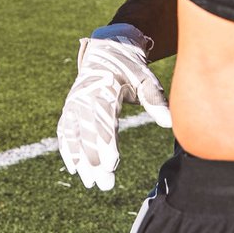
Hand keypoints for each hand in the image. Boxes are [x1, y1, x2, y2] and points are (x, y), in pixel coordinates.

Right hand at [57, 24, 172, 190]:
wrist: (107, 48)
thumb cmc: (129, 66)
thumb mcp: (144, 77)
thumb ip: (154, 100)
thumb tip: (168, 123)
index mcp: (103, 89)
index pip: (103, 121)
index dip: (105, 144)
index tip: (111, 165)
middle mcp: (84, 96)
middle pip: (87, 133)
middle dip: (93, 160)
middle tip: (102, 184)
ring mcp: (75, 102)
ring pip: (74, 134)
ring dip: (79, 158)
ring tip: (89, 182)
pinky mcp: (71, 107)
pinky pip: (65, 130)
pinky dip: (67, 148)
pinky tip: (73, 168)